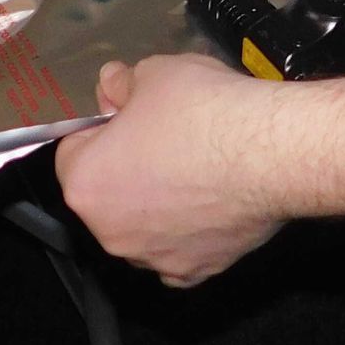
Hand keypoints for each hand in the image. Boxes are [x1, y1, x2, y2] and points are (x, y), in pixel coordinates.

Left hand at [54, 54, 284, 285]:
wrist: (270, 152)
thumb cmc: (204, 111)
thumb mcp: (155, 73)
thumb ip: (123, 83)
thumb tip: (113, 83)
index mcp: (86, 184)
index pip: (73, 150)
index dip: (102, 126)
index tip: (129, 114)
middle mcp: (111, 232)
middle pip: (107, 193)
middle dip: (127, 167)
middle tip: (164, 136)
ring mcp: (154, 258)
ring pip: (143, 226)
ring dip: (158, 202)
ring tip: (196, 166)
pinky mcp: (197, 271)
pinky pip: (179, 251)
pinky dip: (190, 232)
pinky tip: (211, 202)